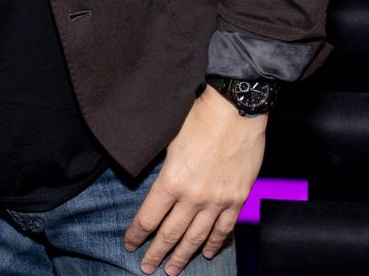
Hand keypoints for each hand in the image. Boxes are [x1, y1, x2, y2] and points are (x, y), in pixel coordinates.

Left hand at [123, 86, 266, 274]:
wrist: (237, 108)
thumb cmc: (200, 117)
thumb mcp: (168, 141)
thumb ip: (162, 170)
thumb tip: (154, 186)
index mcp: (171, 181)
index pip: (147, 219)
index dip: (136, 235)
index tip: (129, 244)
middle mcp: (193, 197)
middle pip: (169, 234)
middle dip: (155, 254)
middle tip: (147, 268)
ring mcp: (218, 201)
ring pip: (196, 238)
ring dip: (182, 256)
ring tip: (172, 270)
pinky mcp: (238, 199)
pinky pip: (224, 229)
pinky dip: (214, 244)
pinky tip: (206, 253)